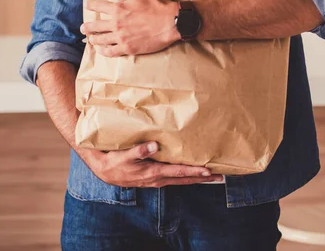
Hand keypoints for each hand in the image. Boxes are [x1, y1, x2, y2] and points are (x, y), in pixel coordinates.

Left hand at [81, 0, 180, 56]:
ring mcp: (121, 37)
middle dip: (87, 26)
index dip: (91, 5)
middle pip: (95, 26)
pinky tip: (101, 50)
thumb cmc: (158, 4)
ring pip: (101, 40)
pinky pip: (110, 52)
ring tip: (90, 39)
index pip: (98, 6)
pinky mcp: (128, 48)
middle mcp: (116, 23)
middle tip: (82, 27)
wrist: (172, 22)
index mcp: (118, 8)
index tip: (87, 5)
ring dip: (93, 39)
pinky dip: (103, 51)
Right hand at [81, 141, 223, 186]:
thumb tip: (155, 146)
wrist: (104, 171)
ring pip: (181, 179)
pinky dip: (185, 175)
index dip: (194, 171)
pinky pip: (174, 177)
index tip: (208, 170)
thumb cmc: (115, 161)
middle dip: (202, 178)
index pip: (179, 171)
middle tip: (220, 176)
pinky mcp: (154, 177)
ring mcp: (156, 179)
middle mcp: (158, 178)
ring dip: (196, 177)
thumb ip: (140, 150)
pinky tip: (190, 171)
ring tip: (211, 175)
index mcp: (154, 173)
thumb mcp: (125, 154)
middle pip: (184, 178)